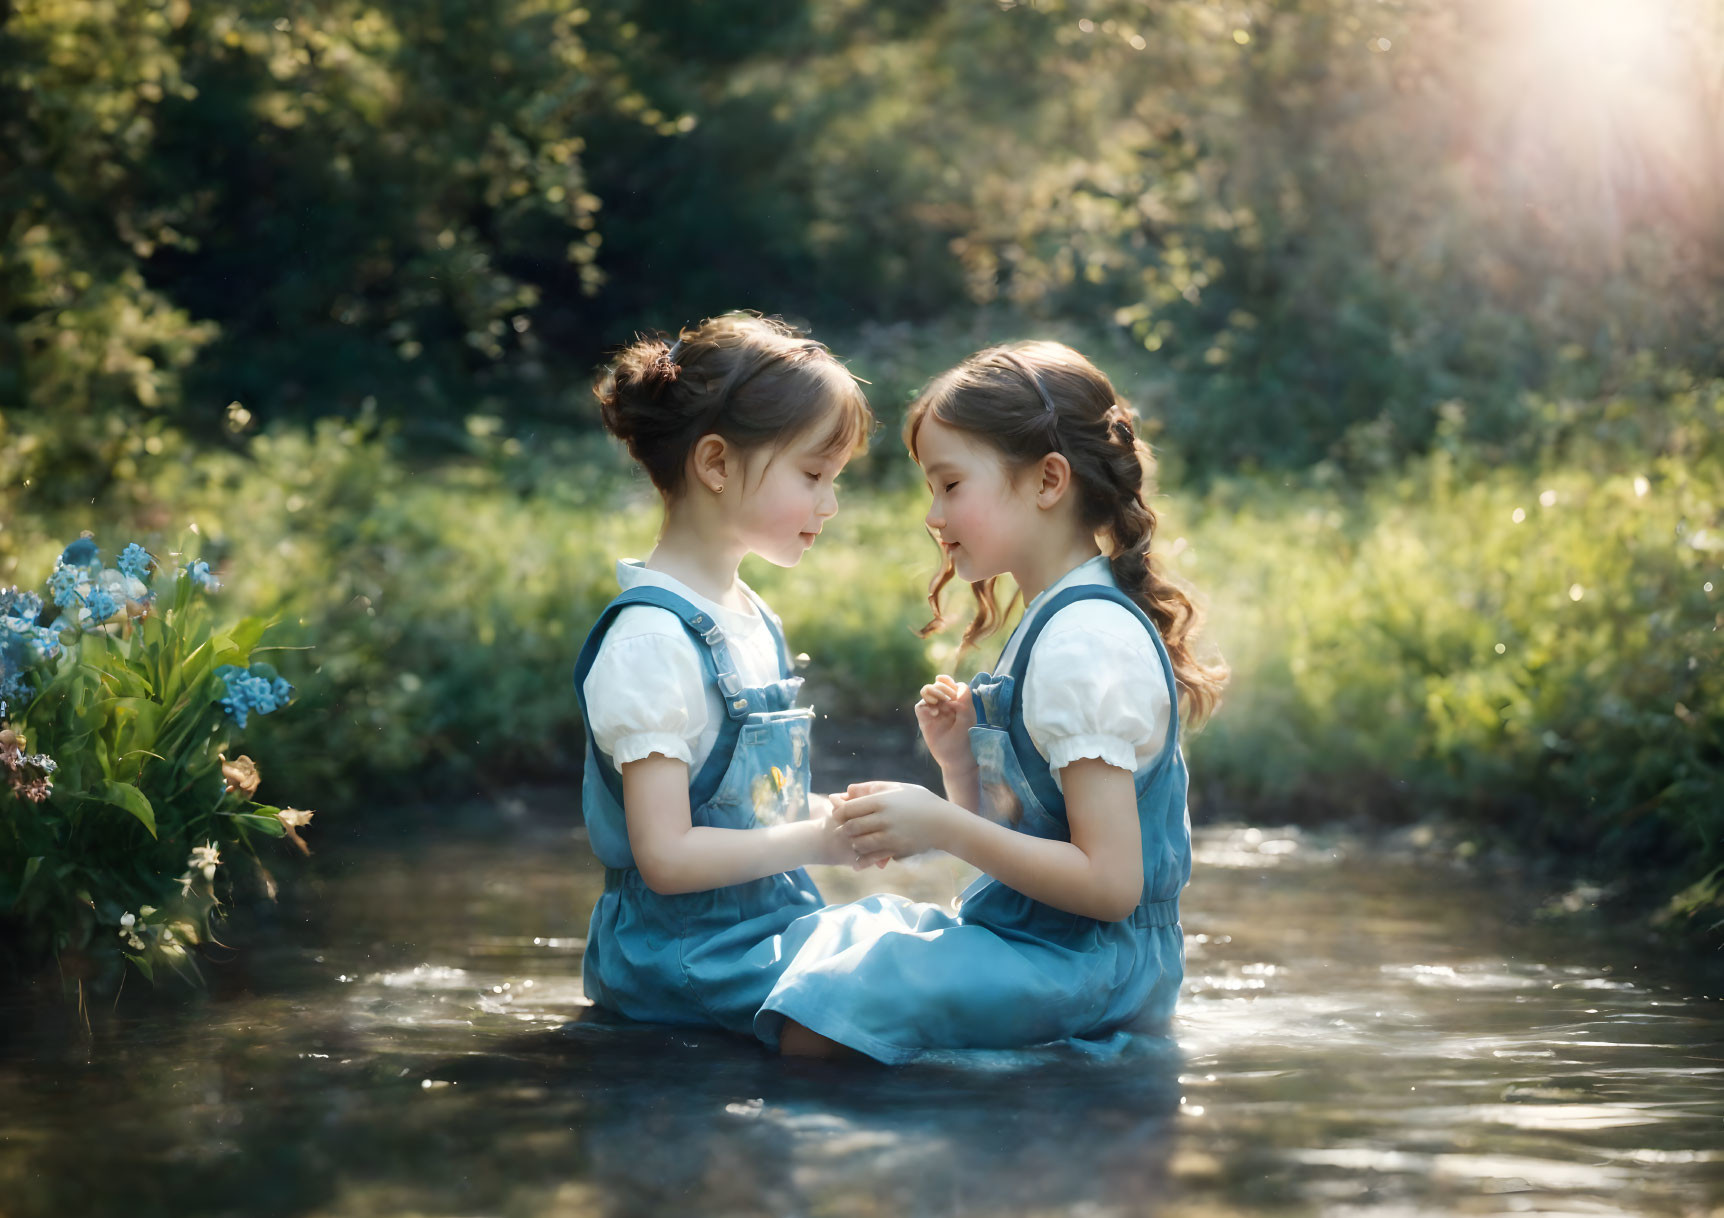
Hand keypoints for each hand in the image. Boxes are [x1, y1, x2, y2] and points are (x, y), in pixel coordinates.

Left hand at [831, 781, 957, 861]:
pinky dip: (862, 860)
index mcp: (881, 801)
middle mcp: (884, 819)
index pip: (848, 809)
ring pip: (859, 844)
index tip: (840, 815)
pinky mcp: (897, 850)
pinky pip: (872, 858)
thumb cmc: (920, 801)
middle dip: (845, 830)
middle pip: (851, 827)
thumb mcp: (898, 788)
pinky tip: (859, 861)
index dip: (839, 813)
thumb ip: (872, 787)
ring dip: (854, 844)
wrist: (944, 822)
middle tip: (845, 830)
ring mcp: (890, 836)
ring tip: (856, 841)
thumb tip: (847, 790)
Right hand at [914, 674, 975, 772]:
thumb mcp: (968, 715)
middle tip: (948, 699)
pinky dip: (926, 706)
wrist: (957, 759)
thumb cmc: (966, 738)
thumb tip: (956, 683)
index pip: (951, 684)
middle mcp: (944, 705)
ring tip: (939, 702)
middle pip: (938, 685)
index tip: (954, 693)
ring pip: (927, 691)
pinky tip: (935, 713)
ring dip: (932, 692)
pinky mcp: (925, 721)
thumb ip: (964, 697)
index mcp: (957, 702)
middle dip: (942, 688)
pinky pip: (920, 706)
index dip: (950, 683)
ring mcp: (934, 712)